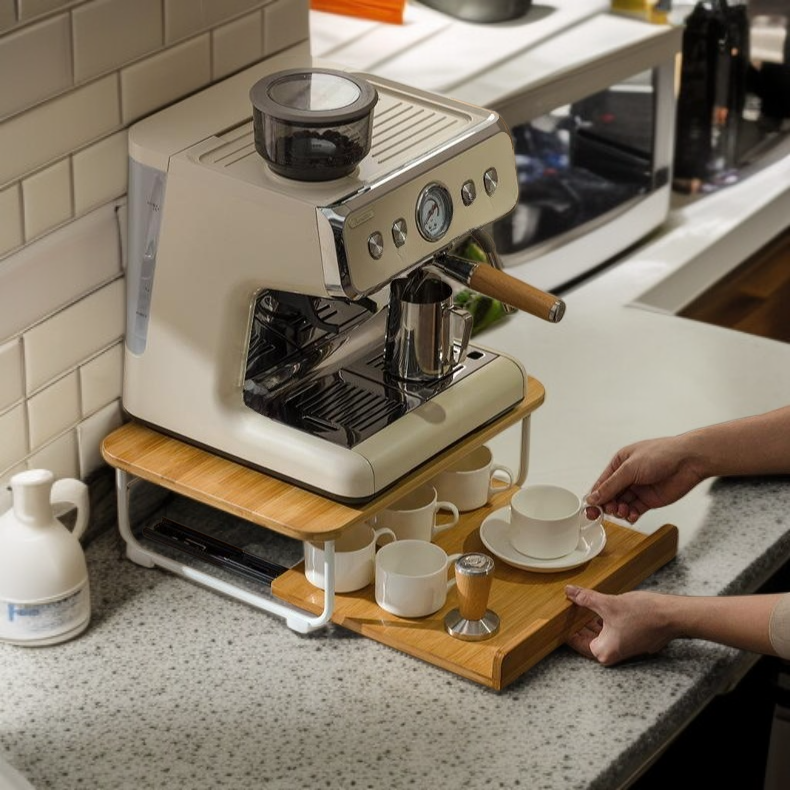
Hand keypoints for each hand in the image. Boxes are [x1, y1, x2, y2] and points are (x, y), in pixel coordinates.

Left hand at [564, 585, 674, 665]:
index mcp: (603, 652)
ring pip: (598, 633)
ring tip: (577, 603)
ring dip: (589, 619)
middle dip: (576, 621)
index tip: (554, 617)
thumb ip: (585, 598)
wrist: (672, 616)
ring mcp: (622, 648)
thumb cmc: (643, 614)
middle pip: (586, 637)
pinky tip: (596, 606)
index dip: (564, 627)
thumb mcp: (608, 603)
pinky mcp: (630, 640)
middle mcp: (612, 654)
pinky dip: (602, 620)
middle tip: (565, 606)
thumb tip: (569, 591)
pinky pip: (609, 631)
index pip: (575, 641)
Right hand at [587, 435, 705, 522]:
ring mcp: (638, 489)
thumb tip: (593, 498)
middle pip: (610, 496)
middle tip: (610, 511)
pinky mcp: (649, 500)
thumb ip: (610, 486)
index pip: (601, 483)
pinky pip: (634, 511)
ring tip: (624, 511)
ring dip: (620, 511)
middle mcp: (627, 476)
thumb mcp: (629, 469)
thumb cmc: (661, 455)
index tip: (590, 509)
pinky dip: (631, 515)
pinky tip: (633, 516)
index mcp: (619, 463)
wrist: (689, 461)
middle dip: (608, 505)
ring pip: (621, 505)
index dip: (595, 497)